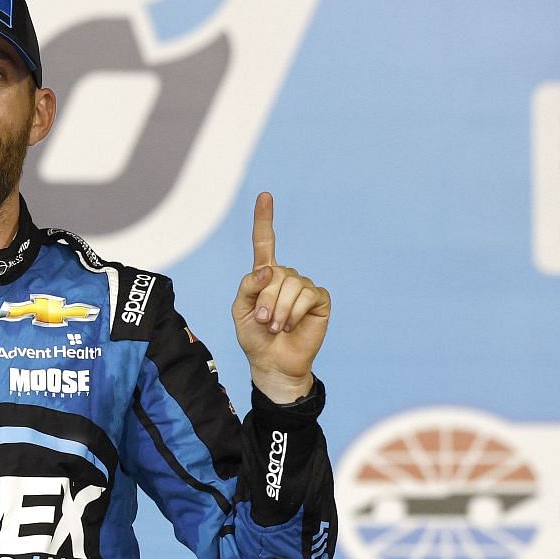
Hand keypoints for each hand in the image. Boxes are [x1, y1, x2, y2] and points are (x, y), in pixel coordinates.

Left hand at [232, 191, 329, 402]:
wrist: (272, 362)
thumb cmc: (254, 337)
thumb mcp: (239, 311)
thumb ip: (248, 286)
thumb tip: (270, 269)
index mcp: (264, 275)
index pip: (265, 242)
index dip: (264, 219)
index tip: (265, 196)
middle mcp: (286, 276)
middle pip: (274, 273)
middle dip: (264, 301)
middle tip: (263, 322)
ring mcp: (304, 285)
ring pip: (290, 285)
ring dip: (278, 311)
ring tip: (275, 327)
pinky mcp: (319, 298)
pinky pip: (306, 295)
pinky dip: (293, 313)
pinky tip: (290, 325)